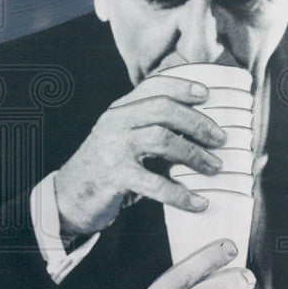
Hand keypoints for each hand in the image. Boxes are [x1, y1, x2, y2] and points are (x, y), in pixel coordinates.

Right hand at [54, 75, 226, 235]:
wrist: (67, 196)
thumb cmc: (105, 168)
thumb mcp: (121, 140)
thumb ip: (148, 130)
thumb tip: (199, 131)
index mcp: (119, 110)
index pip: (152, 86)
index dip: (182, 86)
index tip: (207, 94)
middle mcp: (115, 123)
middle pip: (162, 109)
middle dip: (197, 122)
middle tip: (220, 139)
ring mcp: (113, 148)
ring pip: (162, 140)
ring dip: (195, 154)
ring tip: (214, 167)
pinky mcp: (114, 176)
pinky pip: (155, 183)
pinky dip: (182, 194)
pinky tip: (199, 202)